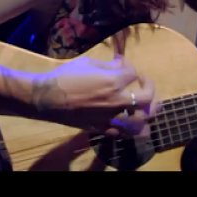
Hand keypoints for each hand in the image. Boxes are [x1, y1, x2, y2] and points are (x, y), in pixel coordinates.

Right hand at [31, 55, 156, 133]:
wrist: (47, 98)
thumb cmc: (65, 76)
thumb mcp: (88, 63)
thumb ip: (108, 65)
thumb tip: (121, 64)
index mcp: (113, 81)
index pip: (133, 72)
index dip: (130, 67)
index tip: (123, 65)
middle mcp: (117, 100)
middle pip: (146, 98)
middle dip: (149, 89)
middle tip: (145, 84)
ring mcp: (110, 117)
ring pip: (140, 121)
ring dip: (146, 114)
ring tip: (146, 108)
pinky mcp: (101, 128)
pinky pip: (122, 133)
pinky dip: (130, 129)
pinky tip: (131, 124)